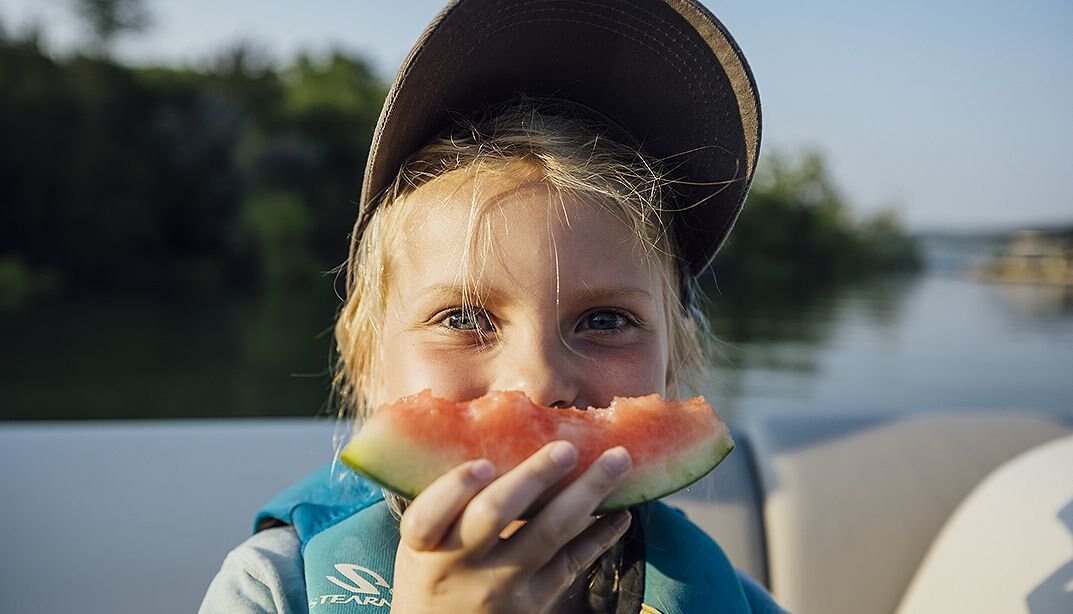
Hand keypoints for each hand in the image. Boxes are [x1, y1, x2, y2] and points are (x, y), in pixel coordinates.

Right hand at [389, 441, 632, 612]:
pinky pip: (573, 562)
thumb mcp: (421, 542)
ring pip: (547, 535)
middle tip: (566, 448)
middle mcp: (461, 567)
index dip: (455, 489)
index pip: (429, 517)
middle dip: (532, 478)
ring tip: (617, 460)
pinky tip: (621, 510)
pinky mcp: (535, 603)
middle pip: (494, 516)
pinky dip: (600, 535)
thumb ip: (447, 501)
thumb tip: (495, 429)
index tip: (483, 464)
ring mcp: (501, 587)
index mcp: (423, 545)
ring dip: (586, 493)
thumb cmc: (433, 569)